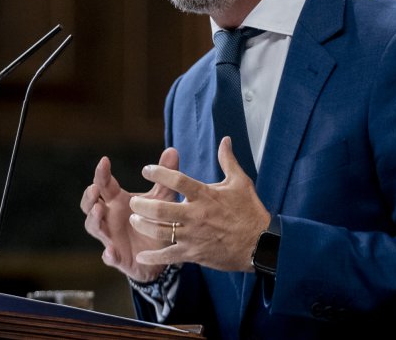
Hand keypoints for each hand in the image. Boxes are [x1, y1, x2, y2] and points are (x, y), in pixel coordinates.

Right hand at [81, 147, 179, 282]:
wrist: (160, 253)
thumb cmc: (155, 219)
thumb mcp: (162, 198)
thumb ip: (165, 177)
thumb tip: (172, 149)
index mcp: (116, 200)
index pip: (104, 184)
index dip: (101, 173)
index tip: (104, 161)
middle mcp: (109, 217)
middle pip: (90, 205)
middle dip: (89, 196)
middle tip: (94, 188)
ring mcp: (110, 236)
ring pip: (94, 228)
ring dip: (94, 219)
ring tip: (99, 210)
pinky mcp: (117, 257)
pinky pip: (108, 257)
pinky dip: (108, 255)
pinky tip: (111, 251)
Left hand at [128, 137, 270, 272]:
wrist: (261, 244)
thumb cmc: (250, 211)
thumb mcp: (240, 182)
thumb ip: (228, 160)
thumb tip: (225, 139)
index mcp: (205, 195)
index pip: (177, 180)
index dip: (159, 173)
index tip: (146, 170)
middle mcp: (196, 215)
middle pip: (161, 209)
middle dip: (142, 204)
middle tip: (134, 201)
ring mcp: (194, 236)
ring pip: (160, 231)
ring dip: (143, 226)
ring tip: (135, 220)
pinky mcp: (195, 254)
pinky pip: (170, 256)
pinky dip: (154, 257)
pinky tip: (141, 257)